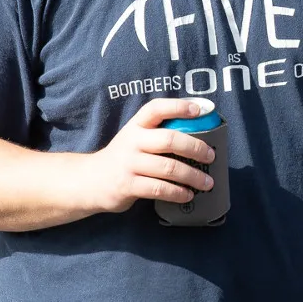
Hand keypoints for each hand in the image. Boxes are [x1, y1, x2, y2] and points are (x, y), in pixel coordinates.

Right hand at [80, 98, 216, 212]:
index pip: (157, 108)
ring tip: (207, 182)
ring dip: (193, 176)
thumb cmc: (124, 158)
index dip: (179, 106)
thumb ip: (158, 135)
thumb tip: (200, 139)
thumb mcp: (135, 139)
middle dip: (195, 147)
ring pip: (169, 168)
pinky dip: (178, 193)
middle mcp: (132, 141)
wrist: (91, 181)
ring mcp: (129, 164)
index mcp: (136, 125)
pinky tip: (188, 195)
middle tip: (211, 156)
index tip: (200, 110)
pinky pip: (159, 189)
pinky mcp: (128, 185)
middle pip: (169, 139)